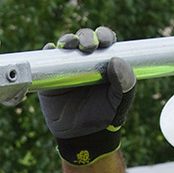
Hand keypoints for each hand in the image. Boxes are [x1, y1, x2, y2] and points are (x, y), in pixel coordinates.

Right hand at [38, 44, 134, 165]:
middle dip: (86, 36)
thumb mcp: (120, 102)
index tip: (105, 41)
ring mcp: (67, 67)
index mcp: (105, 62)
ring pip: (66, 44)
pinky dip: (49, 50)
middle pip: (84, 38)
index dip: (104, 36)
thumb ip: (126, 84)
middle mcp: (85, 61)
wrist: (83, 137)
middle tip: (88, 45)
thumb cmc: (105, 116)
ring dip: (68, 39)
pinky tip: (53, 49)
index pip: (105, 41)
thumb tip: (116, 61)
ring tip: (70, 45)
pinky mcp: (51, 77)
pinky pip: (48, 58)